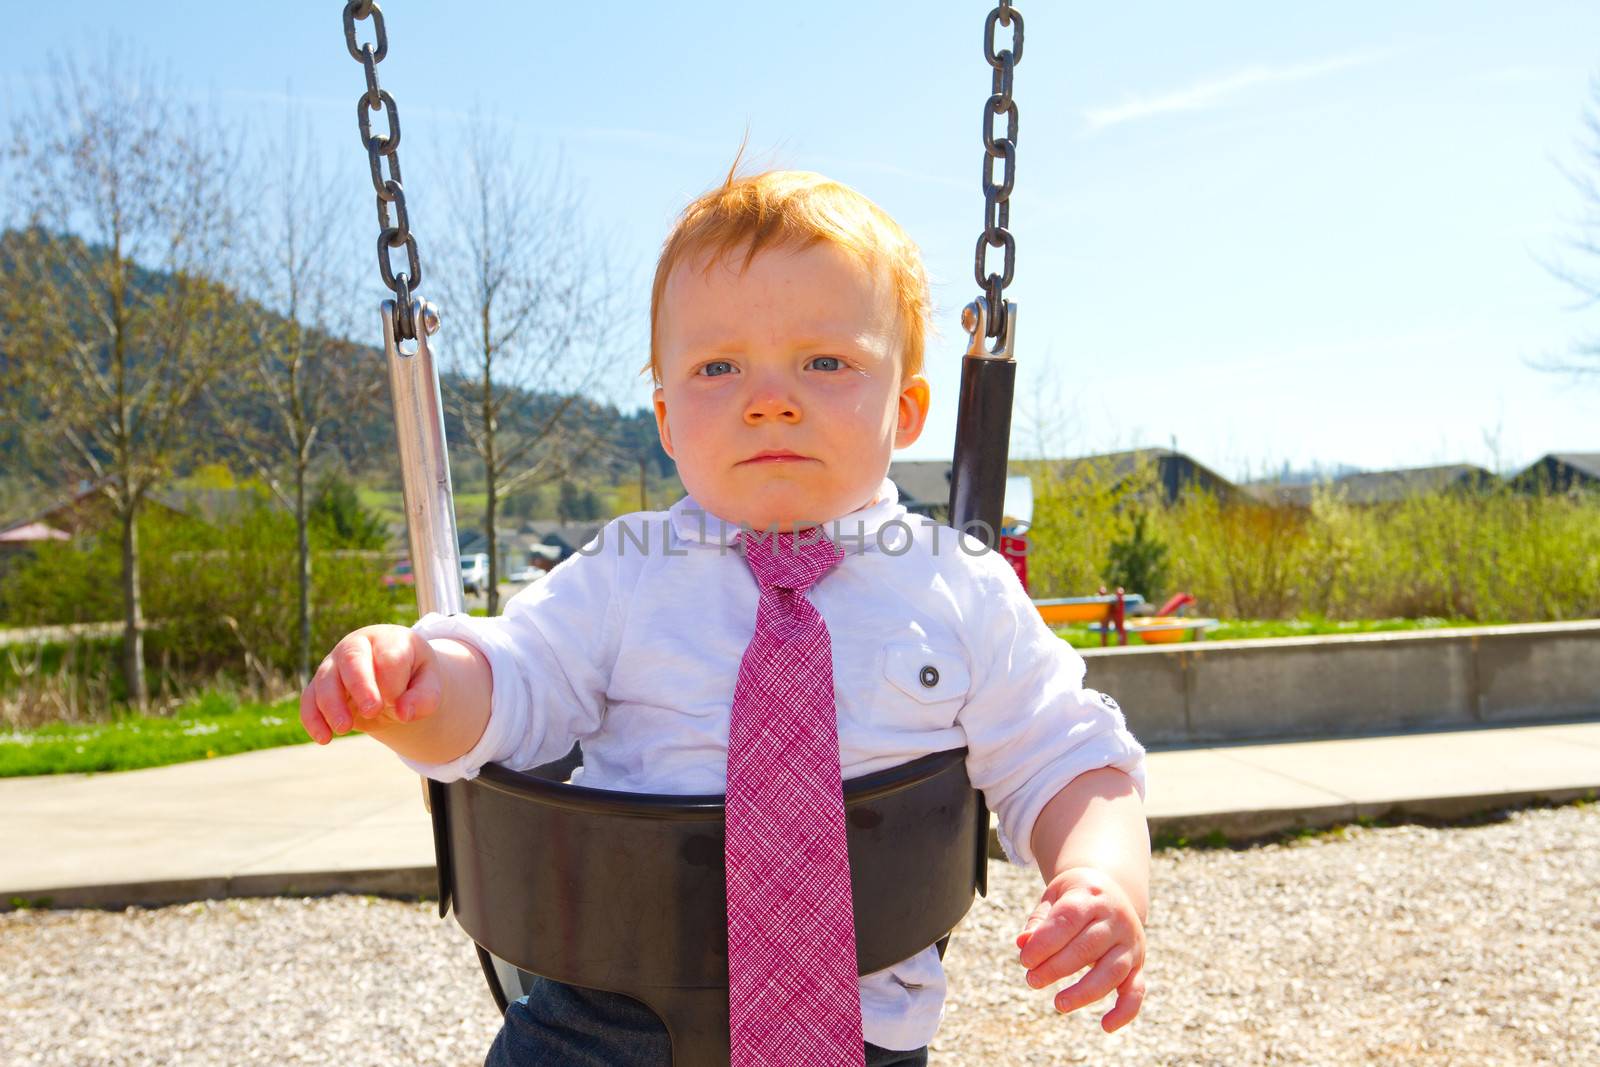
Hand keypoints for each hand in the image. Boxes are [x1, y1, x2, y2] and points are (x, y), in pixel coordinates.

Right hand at [300, 624, 440, 743]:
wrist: (393, 677)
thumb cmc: (413, 676)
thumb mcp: (429, 683)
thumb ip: (424, 697)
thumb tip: (405, 714)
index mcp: (389, 639)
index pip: (389, 657)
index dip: (393, 683)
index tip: (399, 703)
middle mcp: (358, 646)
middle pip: (352, 659)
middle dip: (360, 686)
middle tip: (372, 711)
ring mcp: (335, 664)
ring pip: (325, 680)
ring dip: (332, 705)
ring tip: (344, 728)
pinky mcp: (320, 685)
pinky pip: (309, 699)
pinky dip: (313, 719)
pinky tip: (324, 738)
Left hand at [1015, 865, 1145, 1032]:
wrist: (1114, 890)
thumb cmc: (1076, 896)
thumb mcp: (1055, 897)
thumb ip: (1039, 920)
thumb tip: (1023, 944)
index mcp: (1092, 896)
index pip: (1068, 919)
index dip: (1045, 942)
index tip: (1025, 960)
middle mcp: (1116, 919)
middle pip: (1088, 947)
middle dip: (1056, 968)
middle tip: (1032, 980)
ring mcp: (1131, 943)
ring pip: (1113, 971)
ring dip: (1084, 992)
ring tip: (1059, 1003)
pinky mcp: (1138, 965)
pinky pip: (1136, 991)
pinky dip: (1124, 1011)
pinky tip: (1105, 1026)